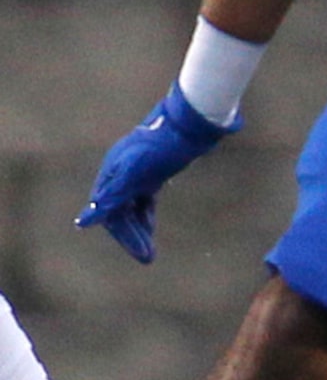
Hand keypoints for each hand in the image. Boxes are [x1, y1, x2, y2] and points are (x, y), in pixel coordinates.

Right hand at [78, 89, 231, 263]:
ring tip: (150, 252)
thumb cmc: (164, 145)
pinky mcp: (152, 171)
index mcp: (113, 175)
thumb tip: (84, 221)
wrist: (190, 121)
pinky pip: (142, 199)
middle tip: (148, 258)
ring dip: (139, 229)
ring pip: (131, 208)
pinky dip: (145, 215)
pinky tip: (150, 228)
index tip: (140, 253)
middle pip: (120, 213)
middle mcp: (120, 175)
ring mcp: (136, 173)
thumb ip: (114, 196)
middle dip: (132, 236)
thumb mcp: (139, 172)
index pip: (110, 213)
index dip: (123, 234)